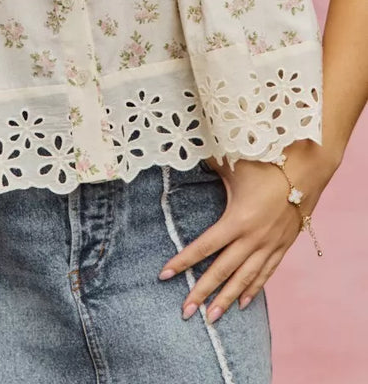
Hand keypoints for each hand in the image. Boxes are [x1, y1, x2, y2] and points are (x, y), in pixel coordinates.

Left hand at [158, 141, 335, 322]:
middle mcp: (253, 238)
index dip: (183, 261)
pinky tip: (242, 303)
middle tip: (185, 312)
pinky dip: (253, 289)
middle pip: (222, 271)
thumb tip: (182, 151)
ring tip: (211, 319)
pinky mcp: (282, 246)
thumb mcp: (232, 162)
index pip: (204, 246)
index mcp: (237, 220)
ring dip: (226, 299)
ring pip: (244, 279)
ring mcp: (269, 245)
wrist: (307, 170)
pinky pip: (266, 273)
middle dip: (202, 292)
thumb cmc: (266, 163)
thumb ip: (206, 163)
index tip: (164, 275)